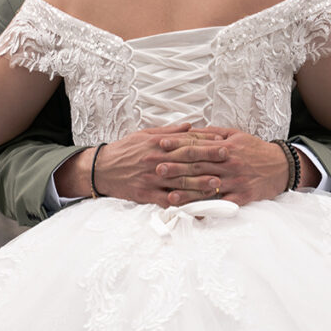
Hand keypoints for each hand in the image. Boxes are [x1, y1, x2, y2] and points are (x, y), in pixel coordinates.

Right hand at [53, 125, 224, 204]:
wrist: (102, 168)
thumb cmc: (125, 150)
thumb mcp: (145, 134)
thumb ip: (169, 131)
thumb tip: (190, 126)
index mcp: (158, 144)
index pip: (186, 141)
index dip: (206, 141)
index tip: (223, 140)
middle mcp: (156, 160)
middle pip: (187, 160)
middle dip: (209, 159)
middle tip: (228, 158)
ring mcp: (152, 179)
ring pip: (180, 181)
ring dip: (200, 183)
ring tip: (217, 183)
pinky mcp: (146, 194)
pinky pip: (167, 200)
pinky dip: (182, 203)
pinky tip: (195, 205)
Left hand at [157, 128, 322, 204]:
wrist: (282, 167)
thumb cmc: (255, 150)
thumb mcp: (236, 135)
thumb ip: (212, 134)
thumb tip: (190, 130)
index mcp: (226, 146)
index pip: (198, 145)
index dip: (178, 145)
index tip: (161, 145)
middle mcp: (229, 164)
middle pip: (198, 166)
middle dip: (176, 168)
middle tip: (157, 169)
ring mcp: (235, 181)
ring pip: (207, 187)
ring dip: (187, 192)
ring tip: (169, 195)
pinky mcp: (241, 197)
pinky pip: (221, 204)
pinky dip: (206, 209)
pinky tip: (193, 213)